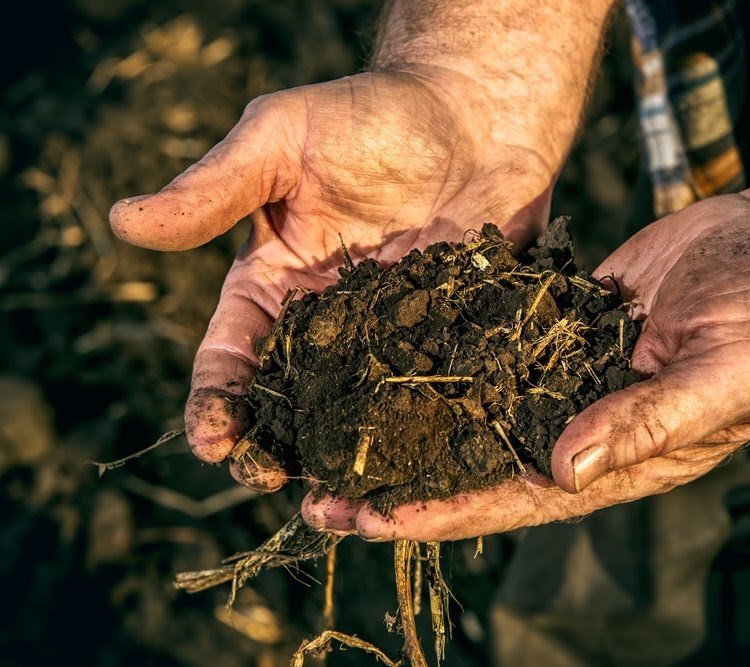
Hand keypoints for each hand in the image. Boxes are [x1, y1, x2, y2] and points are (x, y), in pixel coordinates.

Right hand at [110, 71, 556, 490]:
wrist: (476, 115)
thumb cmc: (372, 115)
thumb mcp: (282, 137)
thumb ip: (216, 187)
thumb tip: (124, 223)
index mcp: (273, 283)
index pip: (232, 353)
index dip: (217, 399)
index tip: (213, 440)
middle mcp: (326, 321)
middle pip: (290, 399)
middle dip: (274, 444)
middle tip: (273, 480)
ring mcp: (389, 335)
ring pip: (358, 411)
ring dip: (344, 455)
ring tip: (342, 497)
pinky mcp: (450, 337)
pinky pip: (430, 392)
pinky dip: (421, 429)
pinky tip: (420, 461)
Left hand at [309, 183, 749, 540]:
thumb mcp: (732, 372)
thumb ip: (650, 421)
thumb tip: (565, 469)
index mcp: (626, 453)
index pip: (520, 497)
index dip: (446, 511)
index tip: (373, 519)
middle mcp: (588, 424)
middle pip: (482, 465)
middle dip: (405, 483)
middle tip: (319, 493)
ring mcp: (573, 374)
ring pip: (479, 411)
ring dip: (411, 425)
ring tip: (334, 433)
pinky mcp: (565, 325)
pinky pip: (495, 347)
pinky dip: (445, 359)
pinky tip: (391, 360)